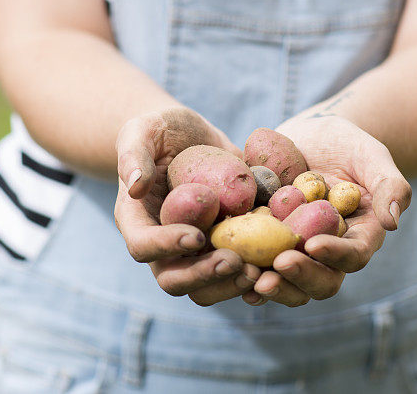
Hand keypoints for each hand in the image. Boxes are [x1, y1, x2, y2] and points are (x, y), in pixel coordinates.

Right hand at [114, 107, 260, 305]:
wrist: (189, 135)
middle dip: (206, 276)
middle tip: (237, 262)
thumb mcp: (142, 131)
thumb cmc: (158, 129)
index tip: (197, 236)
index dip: (166, 247)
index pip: (143, 246)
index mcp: (138, 221)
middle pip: (176, 279)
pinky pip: (239, 270)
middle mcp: (165, 245)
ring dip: (233, 284)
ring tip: (262, 269)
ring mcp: (197, 251)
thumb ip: (134, 154)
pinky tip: (282, 261)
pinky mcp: (226, 246)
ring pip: (208, 286)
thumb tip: (135, 186)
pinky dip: (260, 271)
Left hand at [243, 115, 411, 306]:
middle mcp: (329, 252)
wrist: (312, 136)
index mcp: (359, 236)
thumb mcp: (372, 155)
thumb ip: (390, 185)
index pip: (354, 256)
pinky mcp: (268, 245)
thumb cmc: (348, 143)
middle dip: (300, 278)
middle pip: (322, 281)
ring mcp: (297, 252)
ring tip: (251, 277)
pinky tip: (229, 268)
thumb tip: (392, 223)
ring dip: (273, 286)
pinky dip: (245, 272)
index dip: (335, 255)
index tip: (313, 244)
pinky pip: (259, 267)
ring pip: (290, 284)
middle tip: (278, 266)